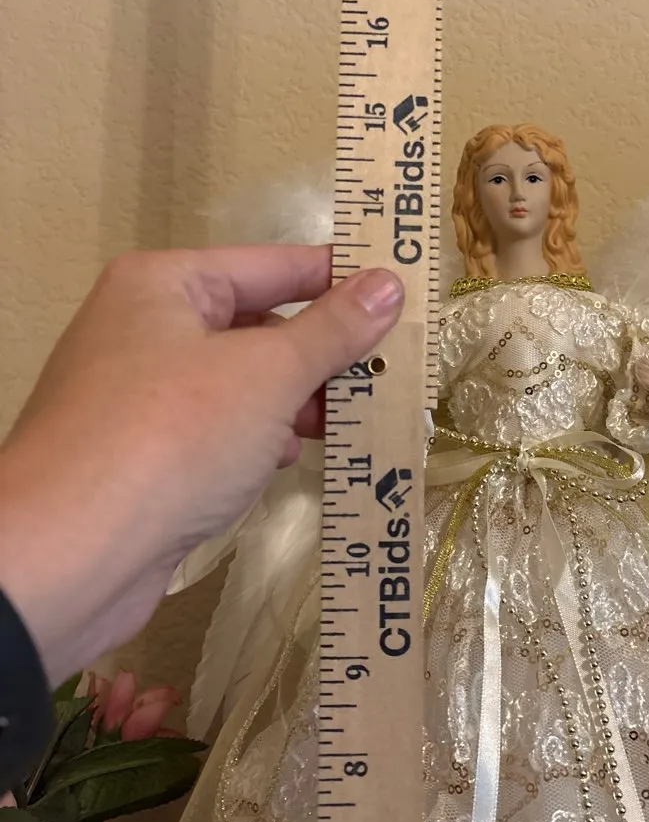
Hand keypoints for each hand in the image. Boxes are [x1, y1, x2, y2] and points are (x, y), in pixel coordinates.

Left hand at [0, 247, 402, 682]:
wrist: (69, 557)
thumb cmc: (172, 438)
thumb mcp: (267, 374)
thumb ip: (332, 329)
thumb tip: (390, 283)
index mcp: (165, 284)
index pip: (275, 265)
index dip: (341, 279)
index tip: (406, 294)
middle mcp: (145, 327)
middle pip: (258, 324)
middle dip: (322, 352)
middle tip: (392, 371)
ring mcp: (139, 393)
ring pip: (241, 382)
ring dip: (296, 401)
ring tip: (354, 420)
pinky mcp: (143, 453)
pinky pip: (218, 428)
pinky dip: (258, 439)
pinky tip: (288, 460)